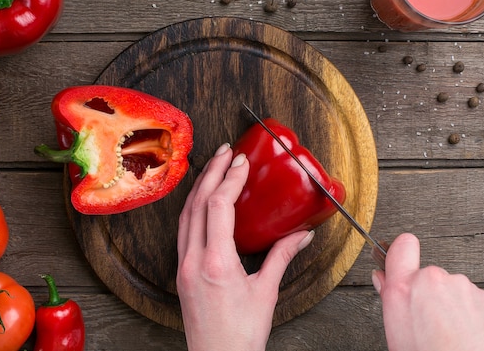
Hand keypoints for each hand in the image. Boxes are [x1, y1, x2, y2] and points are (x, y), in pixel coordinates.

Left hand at [176, 143, 314, 350]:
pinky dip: (192, 208)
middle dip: (211, 172)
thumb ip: (281, 258)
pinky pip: (183, 230)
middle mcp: (193, 261)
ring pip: (185, 215)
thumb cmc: (240, 335)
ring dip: (199, 187)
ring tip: (212, 167)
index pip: (218, 207)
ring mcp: (183, 266)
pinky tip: (202, 201)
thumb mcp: (266, 293)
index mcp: (216, 263)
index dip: (229, 179)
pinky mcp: (182, 272)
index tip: (241, 162)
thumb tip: (301, 235)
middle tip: (224, 152)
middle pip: (196, 203)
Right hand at [372, 233, 483, 350]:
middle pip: (428, 275)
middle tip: (427, 320)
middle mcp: (433, 280)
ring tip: (449, 332)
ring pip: (452, 288)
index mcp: (403, 288)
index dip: (400, 251)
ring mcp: (462, 287)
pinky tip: (467, 334)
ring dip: (450, 304)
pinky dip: (471, 314)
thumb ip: (389, 298)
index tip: (400, 257)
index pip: (402, 246)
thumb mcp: (395, 332)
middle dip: (428, 293)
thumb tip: (383, 280)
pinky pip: (473, 300)